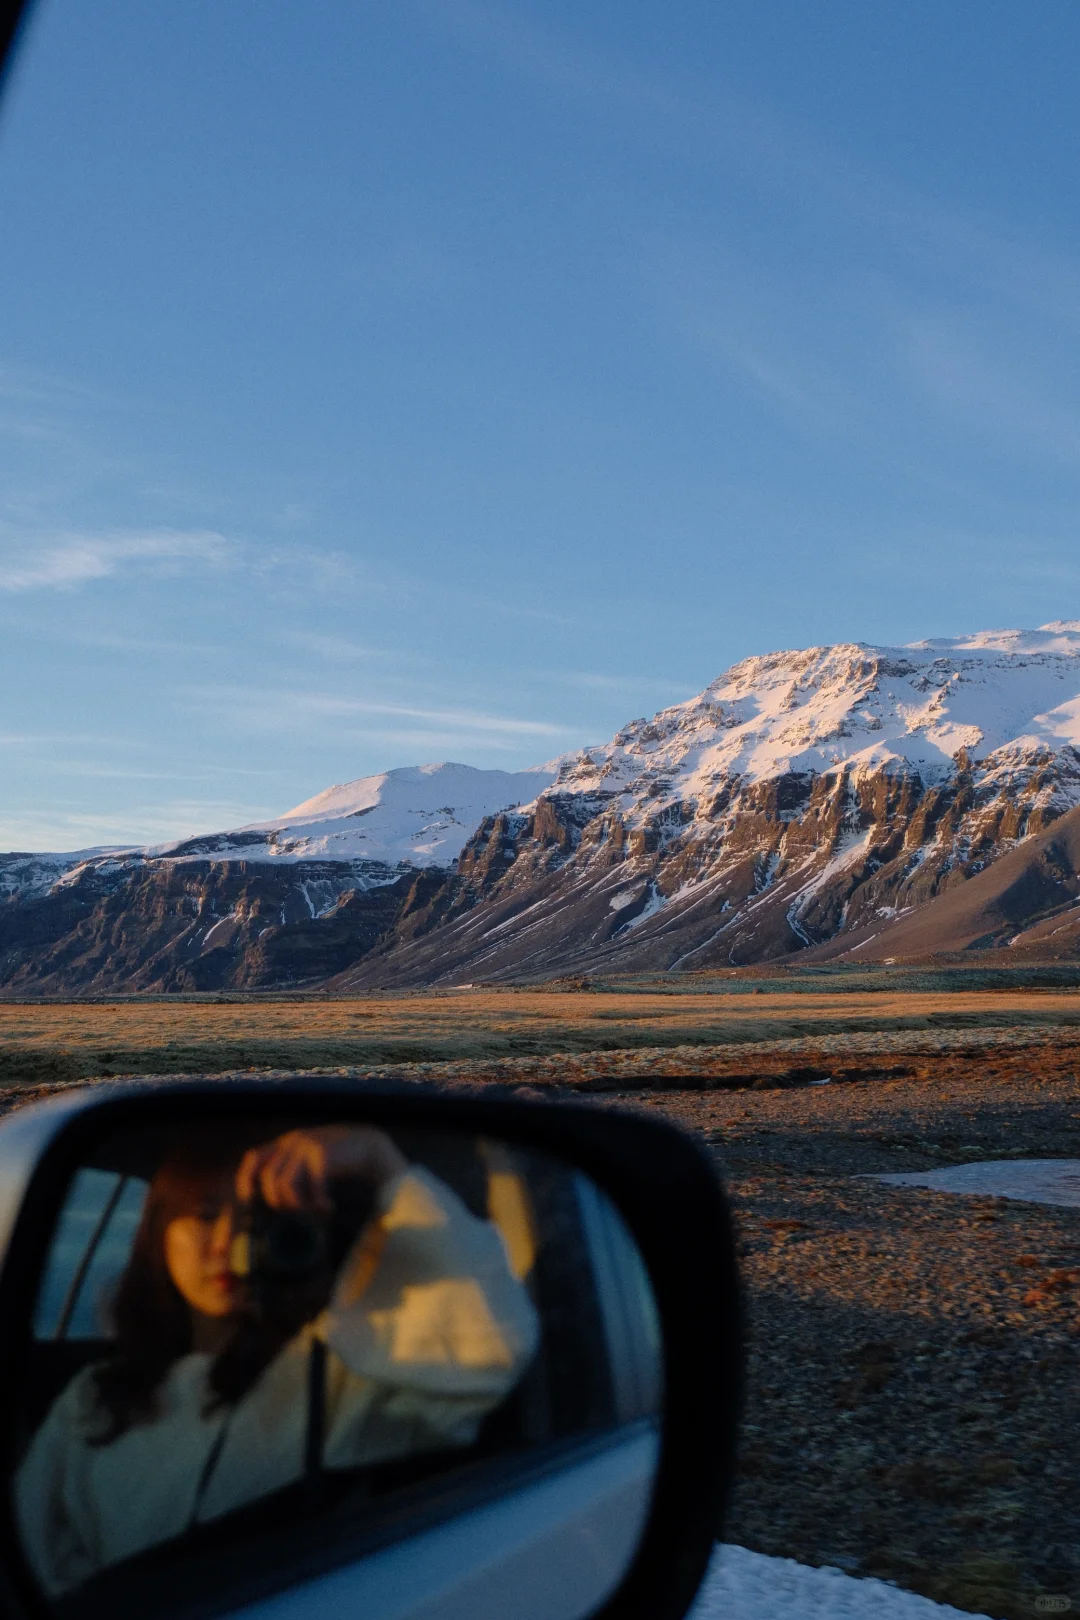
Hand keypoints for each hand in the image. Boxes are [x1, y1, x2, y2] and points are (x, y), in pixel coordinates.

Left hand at [235, 1126, 406, 1212]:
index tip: (248, 1201)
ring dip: (300, 1205)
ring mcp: (306, 1145)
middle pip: (269, 1178)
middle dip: (281, 1202)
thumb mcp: (311, 1159)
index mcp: (286, 1142)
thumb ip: (294, 1169)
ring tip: (318, 1210)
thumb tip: (276, 1198)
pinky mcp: (321, 1153)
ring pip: (285, 1185)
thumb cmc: (340, 1159)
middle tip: (301, 1212)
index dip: (246, 1179)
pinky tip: (329, 1207)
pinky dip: (318, 1202)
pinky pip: (309, 1187)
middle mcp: (292, 1141)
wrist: (370, 1146)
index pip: (254, 1158)